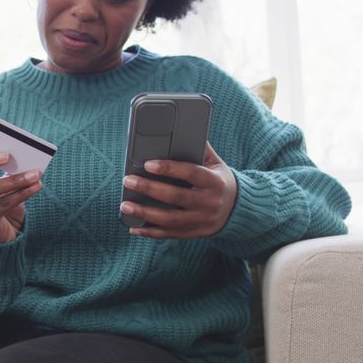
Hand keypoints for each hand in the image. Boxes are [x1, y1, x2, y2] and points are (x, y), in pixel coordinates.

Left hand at [120, 142, 237, 238]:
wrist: (237, 209)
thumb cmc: (219, 181)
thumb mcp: (216, 164)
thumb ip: (200, 149)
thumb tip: (182, 127)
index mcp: (215, 182)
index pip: (191, 173)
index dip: (169, 168)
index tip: (148, 164)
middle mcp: (209, 203)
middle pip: (176, 197)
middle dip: (149, 189)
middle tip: (128, 181)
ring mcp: (202, 220)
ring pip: (170, 219)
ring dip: (145, 213)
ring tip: (125, 205)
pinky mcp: (194, 233)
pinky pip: (170, 234)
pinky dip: (150, 232)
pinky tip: (134, 227)